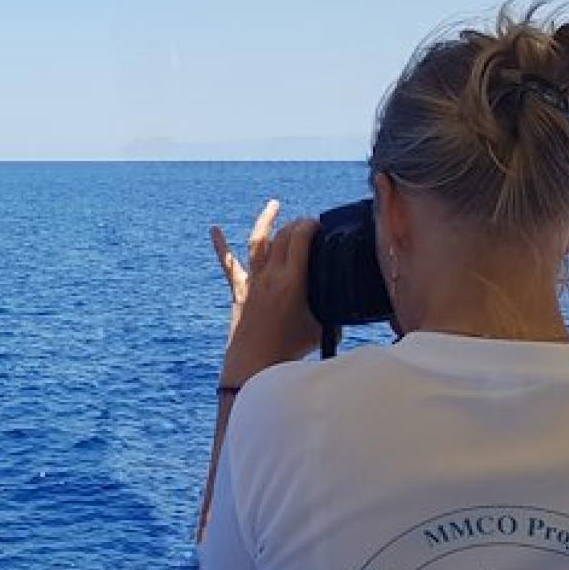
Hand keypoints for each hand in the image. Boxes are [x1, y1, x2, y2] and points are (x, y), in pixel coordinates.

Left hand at [210, 200, 322, 387]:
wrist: (254, 364)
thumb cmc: (291, 349)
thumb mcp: (323, 327)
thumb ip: (337, 310)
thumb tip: (355, 301)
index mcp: (292, 280)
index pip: (301, 239)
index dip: (310, 225)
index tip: (321, 224)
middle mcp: (271, 275)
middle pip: (283, 237)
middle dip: (297, 224)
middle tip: (309, 224)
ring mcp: (253, 281)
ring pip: (258, 242)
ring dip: (266, 220)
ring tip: (273, 205)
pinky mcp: (240, 291)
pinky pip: (228, 264)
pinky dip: (221, 246)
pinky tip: (214, 230)